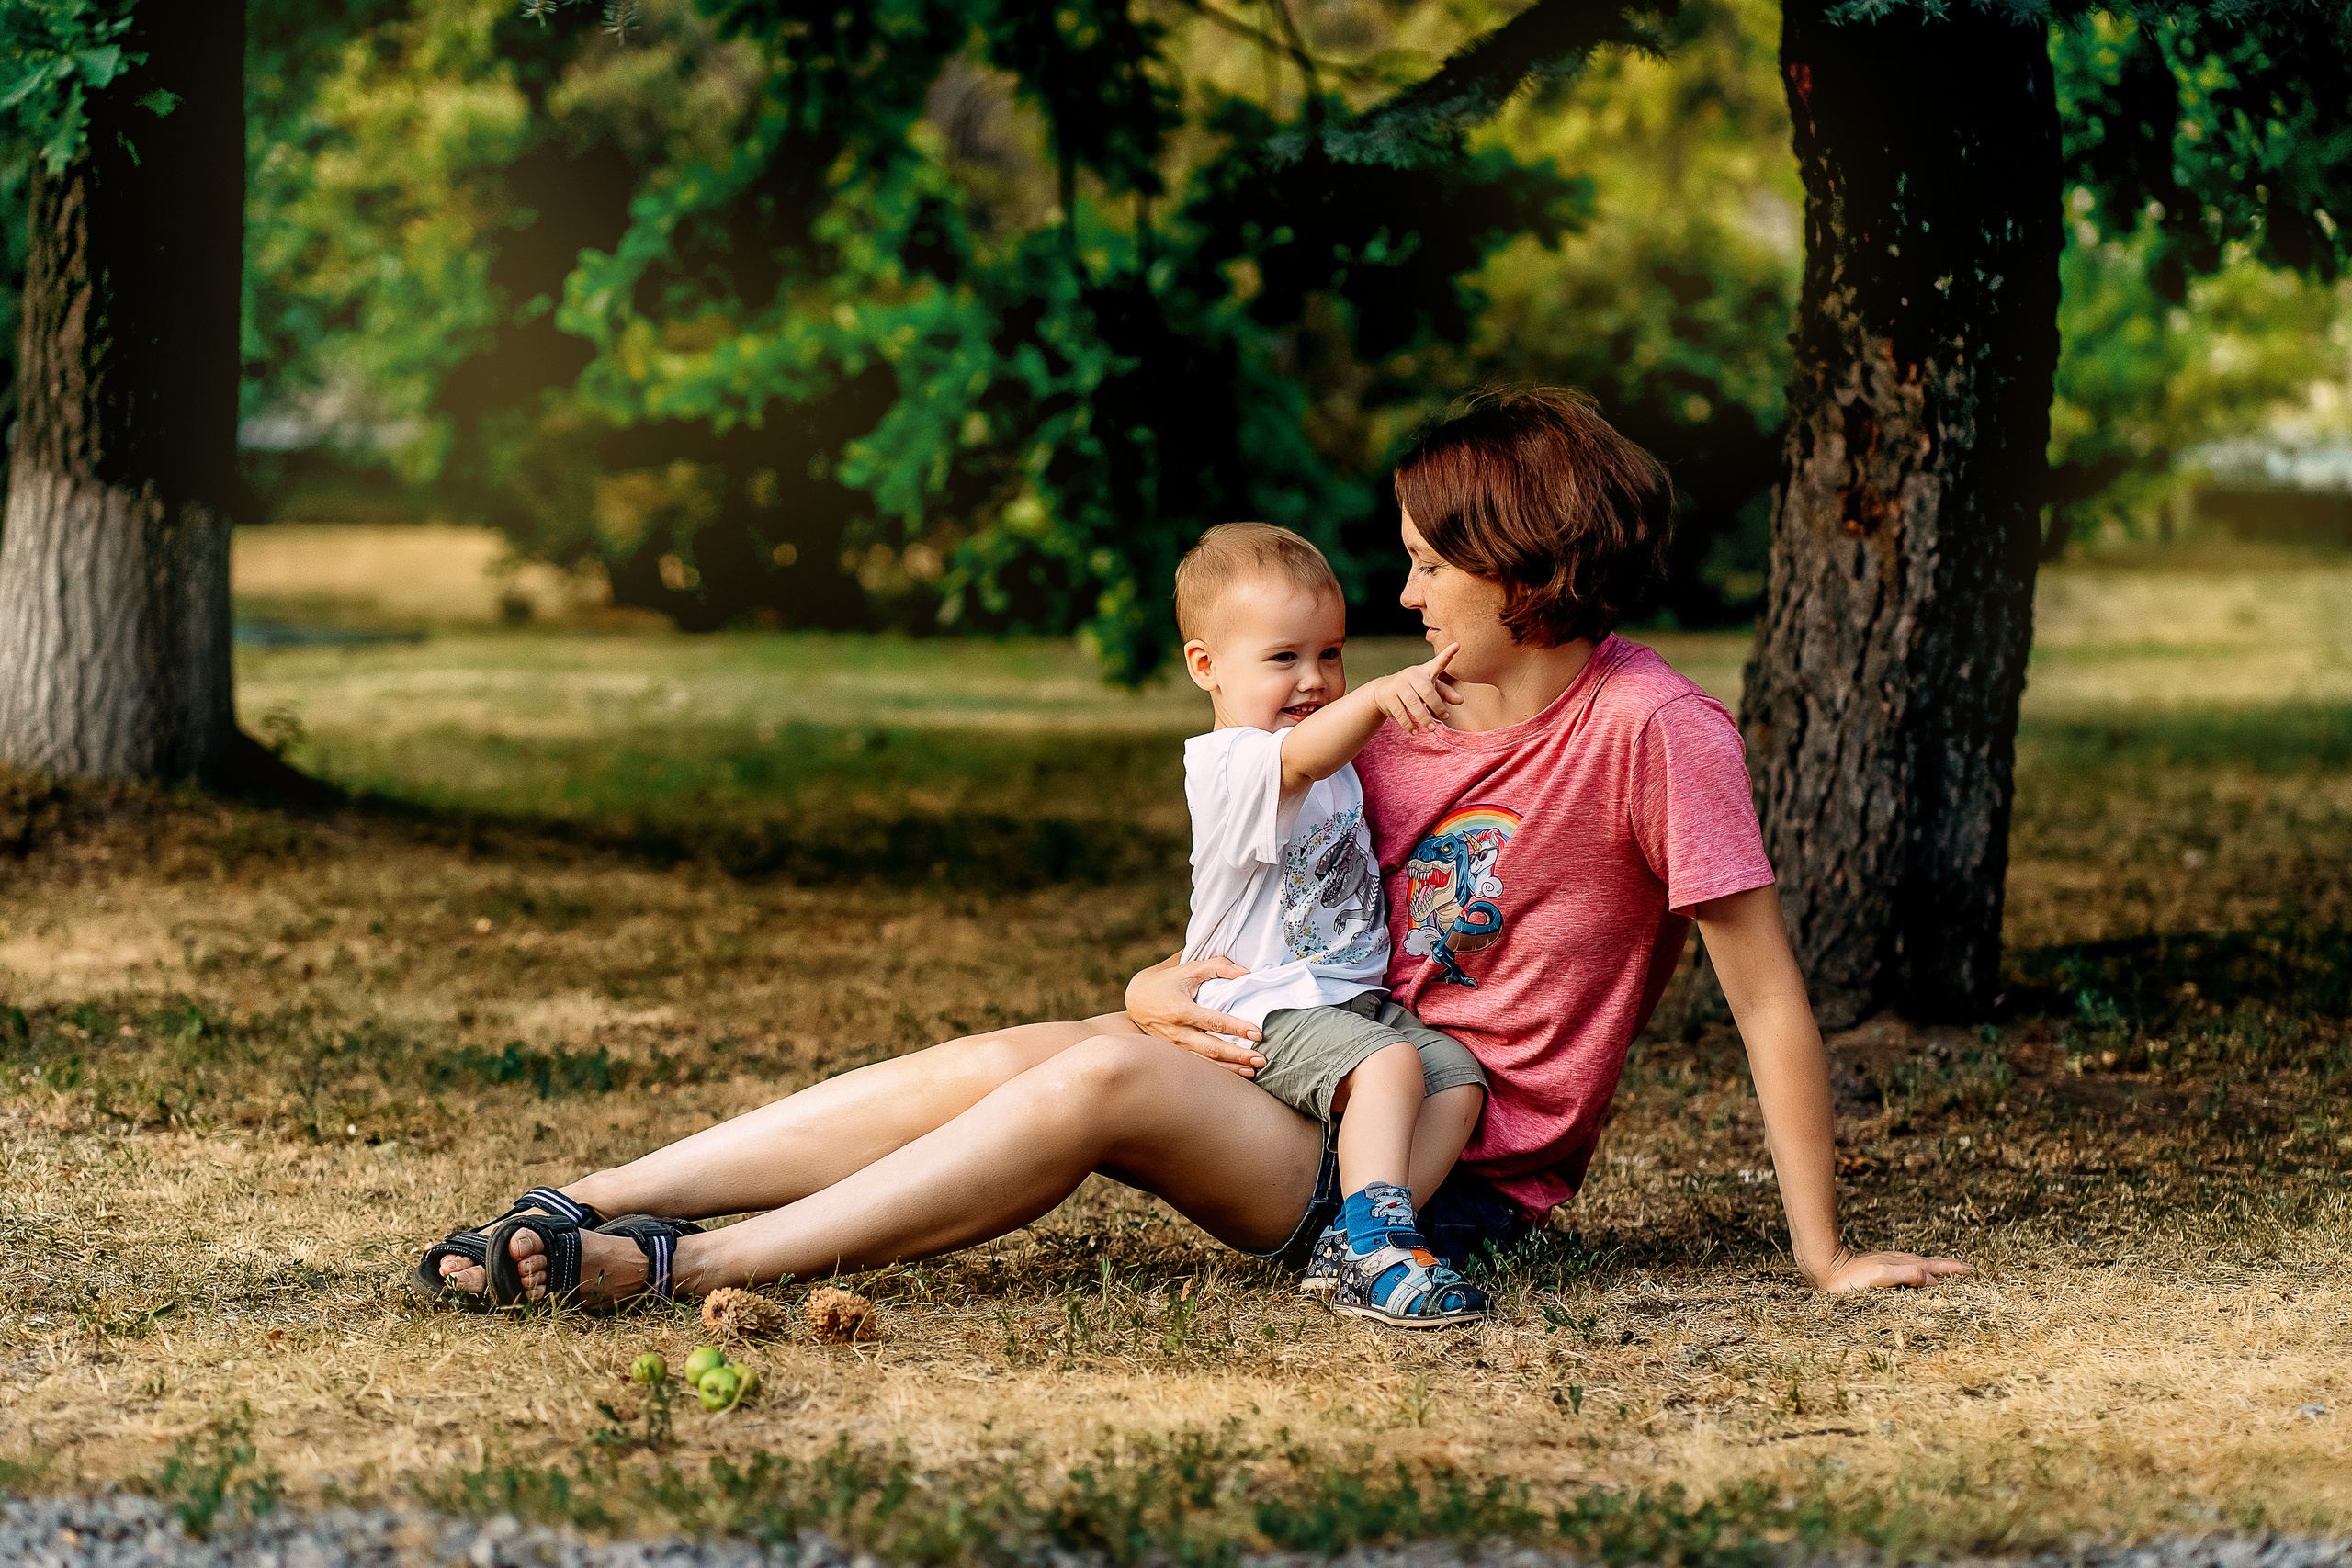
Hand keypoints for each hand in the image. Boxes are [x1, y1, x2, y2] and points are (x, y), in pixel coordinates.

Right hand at [1124, 956, 1266, 1074]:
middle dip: (1237, 1055)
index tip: (1257, 1033)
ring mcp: (1174, 1045)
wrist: (1137, 997)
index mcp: (1180, 1009)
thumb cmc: (1168, 981)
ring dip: (1230, 1067)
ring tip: (1252, 1070)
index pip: (1213, 1022)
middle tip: (1261, 1059)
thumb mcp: (1190, 968)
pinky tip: (1235, 1073)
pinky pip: (1197, 1064)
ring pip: (1204, 1061)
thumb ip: (1218, 967)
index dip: (1237, 1028)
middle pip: (1211, 1047)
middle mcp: (1176, 1031)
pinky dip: (1217, 1070)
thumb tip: (1246, 972)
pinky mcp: (1174, 1053)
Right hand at [1373, 643, 1463, 733]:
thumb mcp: (1429, 688)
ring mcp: (1399, 686)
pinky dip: (1408, 724)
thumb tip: (1461, 701)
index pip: (1438, 662)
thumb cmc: (1413, 688)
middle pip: (1427, 691)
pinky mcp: (1389, 697)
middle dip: (1437, 706)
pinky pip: (1400, 712)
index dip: (1447, 654)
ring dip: (1423, 718)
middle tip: (1445, 718)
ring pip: (1413, 703)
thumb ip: (1445, 693)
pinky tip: (1415, 732)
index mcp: (1425, 671)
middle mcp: (1412, 675)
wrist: (1382, 691)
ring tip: (1431, 729)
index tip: (1457, 645)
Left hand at [1805, 1246, 1971, 1292]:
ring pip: (1920, 1266)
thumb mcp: (1882, 1277)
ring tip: (1950, 1273)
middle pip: (1931, 1264)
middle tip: (1968, 1270)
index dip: (1954, 1270)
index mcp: (1904, 1265)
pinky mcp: (1881, 1270)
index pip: (1935, 1267)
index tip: (1972, 1271)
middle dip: (1950, 1268)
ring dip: (1937, 1270)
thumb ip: (1908, 1276)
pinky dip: (1921, 1273)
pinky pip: (1909, 1271)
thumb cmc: (1852, 1277)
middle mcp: (1900, 1263)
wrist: (1826, 1269)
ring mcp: (1891, 1266)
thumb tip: (1934, 1280)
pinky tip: (1919, 1276)